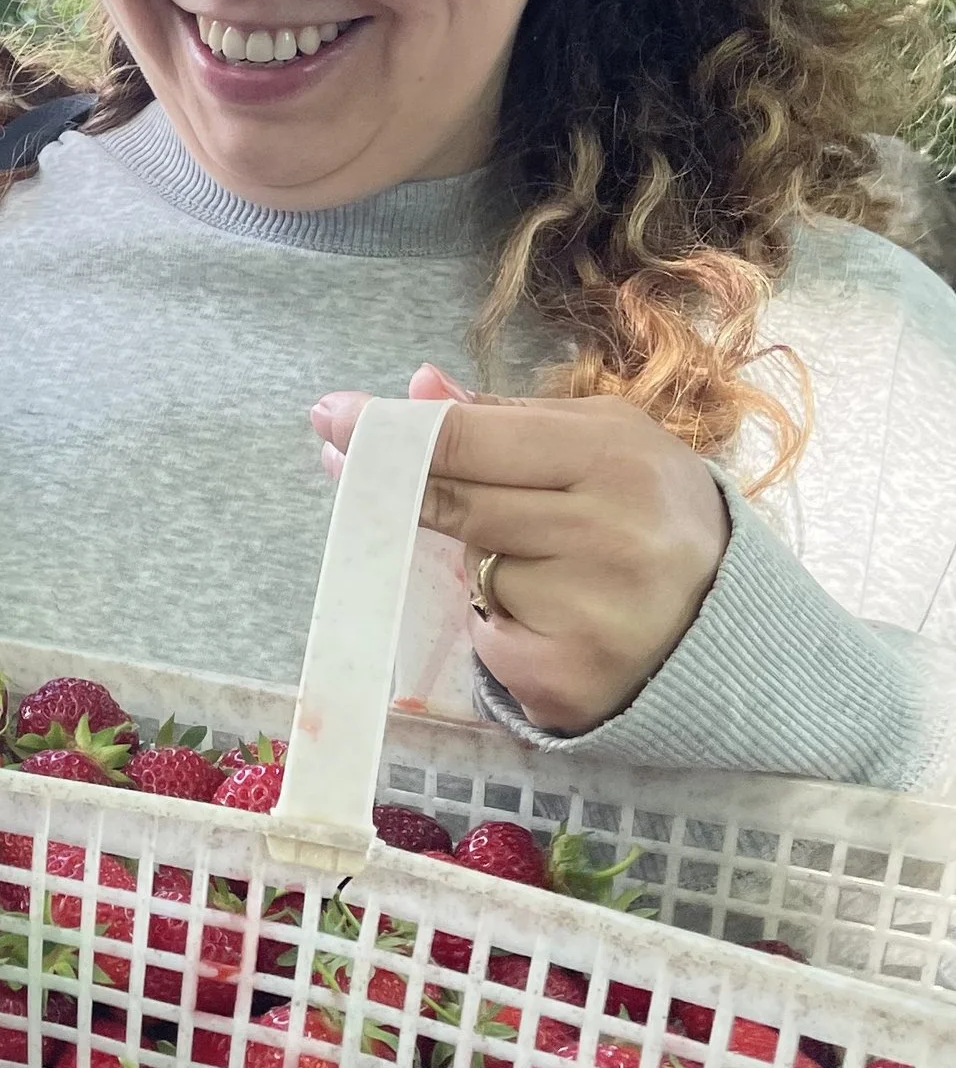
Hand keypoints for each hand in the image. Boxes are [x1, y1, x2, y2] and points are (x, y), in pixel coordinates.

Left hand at [311, 363, 730, 735]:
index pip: (473, 441)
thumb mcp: (603, 445)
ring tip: (549, 565)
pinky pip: (488, 638)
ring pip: (476, 571)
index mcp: (618, 458)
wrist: (735, 630)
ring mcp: (592, 613)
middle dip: (398, 485)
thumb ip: (509, 419)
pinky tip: (553, 620)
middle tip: (344, 463)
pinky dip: (501, 626)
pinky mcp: (570, 679)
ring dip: (485, 564)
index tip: (332, 417)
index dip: (393, 431)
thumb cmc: (656, 517)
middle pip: (459, 505)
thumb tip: (418, 387)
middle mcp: (612, 534)